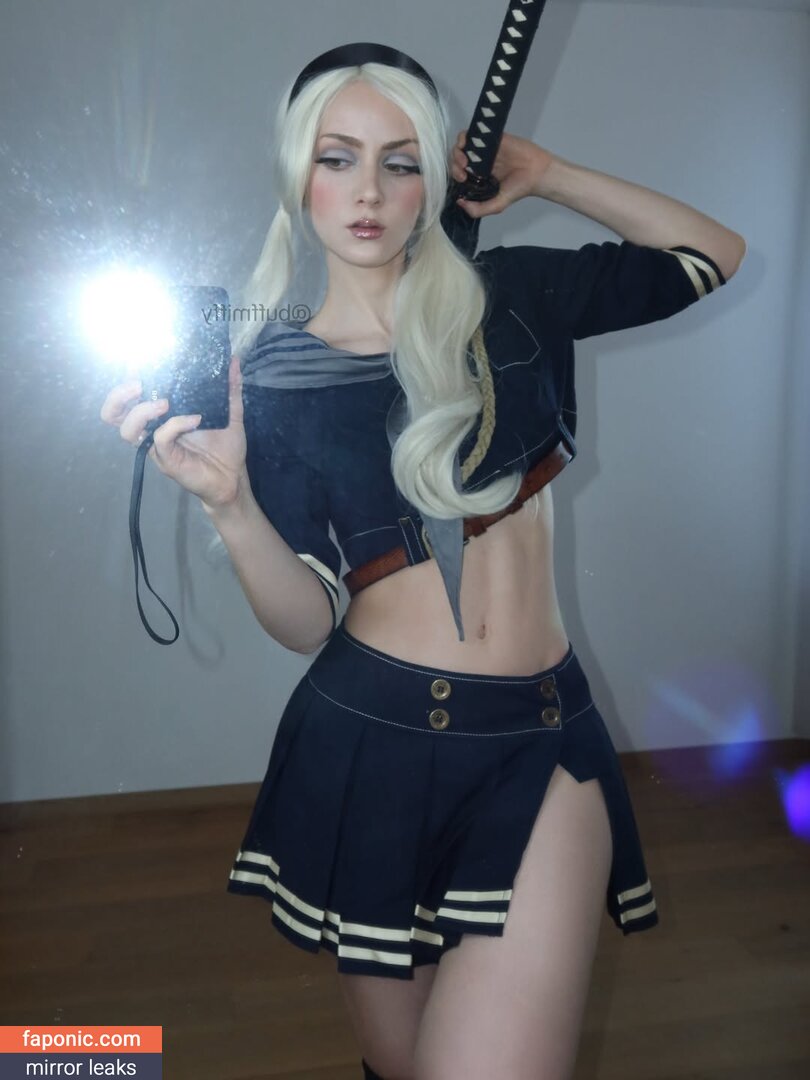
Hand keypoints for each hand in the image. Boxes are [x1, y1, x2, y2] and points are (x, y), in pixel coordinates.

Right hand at [99, 353, 247, 509]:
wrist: (233, 477)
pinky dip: (175, 425)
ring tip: (164, 403)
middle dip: (119, 394)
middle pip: (114, 413)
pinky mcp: (166, 459)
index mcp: (161, 414)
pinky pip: (159, 438)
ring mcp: (157, 445)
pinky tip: (194, 419)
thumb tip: (233, 360)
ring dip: (140, 411)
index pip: (131, 395)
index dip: (128, 378)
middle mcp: (152, 428)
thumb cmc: (226, 447)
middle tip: (138, 383)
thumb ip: (230, 387)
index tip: (138, 360)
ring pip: (126, 428)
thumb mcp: (230, 412)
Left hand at [449, 129, 555, 217]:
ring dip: (458, 152)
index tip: (462, 179)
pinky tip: (469, 147)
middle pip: (457, 159)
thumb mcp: (497, 206)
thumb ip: (478, 210)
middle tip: (463, 172)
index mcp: (478, 177)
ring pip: (462, 146)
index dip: (455, 175)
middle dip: (455, 165)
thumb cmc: (519, 188)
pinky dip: (465, 137)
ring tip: (465, 161)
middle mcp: (479, 163)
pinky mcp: (491, 138)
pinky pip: (472, 133)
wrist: (536, 173)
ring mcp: (484, 150)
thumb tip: (459, 203)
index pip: (459, 173)